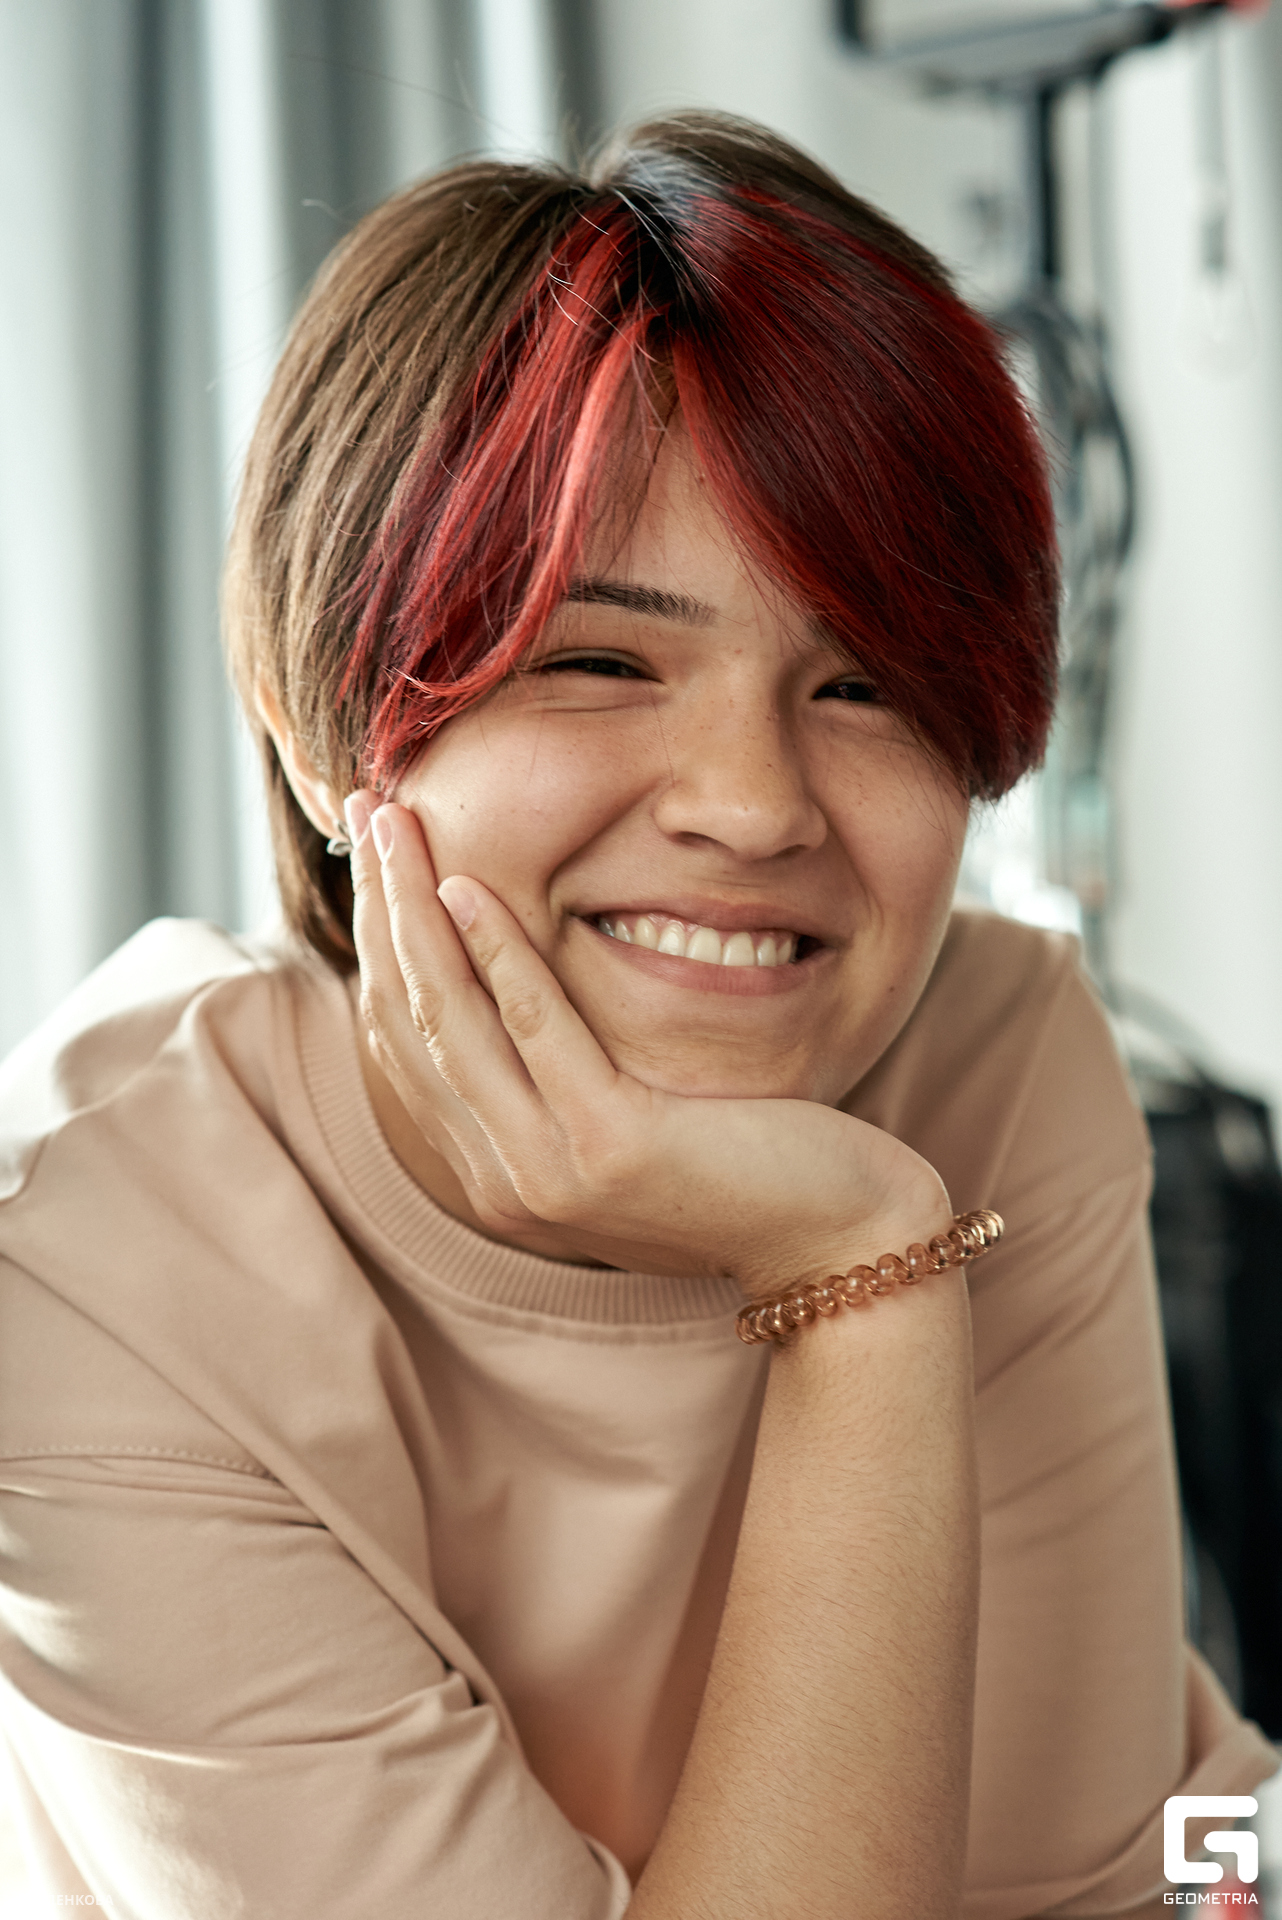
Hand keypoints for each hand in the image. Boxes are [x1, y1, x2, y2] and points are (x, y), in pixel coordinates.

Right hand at [348, 794, 950, 1296]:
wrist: (834, 1242)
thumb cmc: (744, 1166)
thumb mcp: (627, 1120)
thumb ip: (561, 1074)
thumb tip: (516, 982)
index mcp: (496, 1172)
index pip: (407, 1041)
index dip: (379, 940)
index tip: (371, 856)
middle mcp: (501, 1181)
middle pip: (410, 1020)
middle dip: (379, 907)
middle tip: (362, 810)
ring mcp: (547, 1171)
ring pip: (450, 1018)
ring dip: (412, 911)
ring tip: (396, 824)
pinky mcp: (608, 1146)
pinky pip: (536, 1027)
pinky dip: (498, 953)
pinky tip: (471, 888)